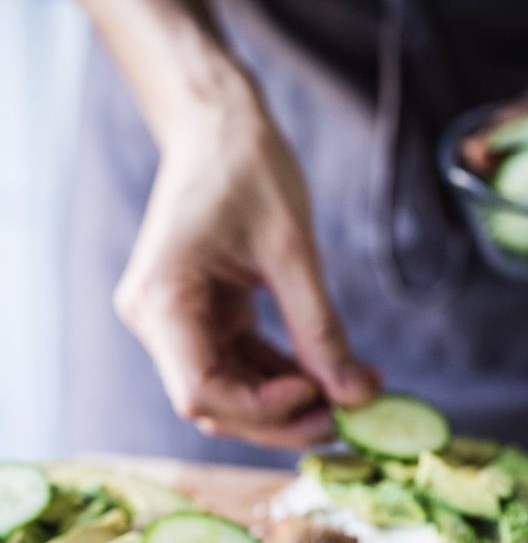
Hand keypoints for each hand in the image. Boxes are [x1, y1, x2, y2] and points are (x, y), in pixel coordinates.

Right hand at [115, 76, 376, 447]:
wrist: (216, 125)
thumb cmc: (247, 166)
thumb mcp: (292, 249)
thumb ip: (320, 328)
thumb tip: (355, 396)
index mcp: (162, 298)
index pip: (200, 391)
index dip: (262, 409)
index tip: (321, 394)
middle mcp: (156, 320)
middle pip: (214, 403)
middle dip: (280, 417)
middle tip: (345, 416)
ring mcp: (174, 321)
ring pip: (228, 392)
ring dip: (285, 402)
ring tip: (346, 393)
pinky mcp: (197, 317)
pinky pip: (238, 365)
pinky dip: (280, 376)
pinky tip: (325, 373)